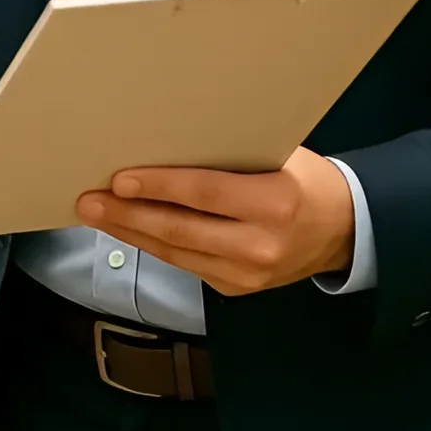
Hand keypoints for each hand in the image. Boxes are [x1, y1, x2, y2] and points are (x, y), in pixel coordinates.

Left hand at [75, 148, 355, 296]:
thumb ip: (227, 157)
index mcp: (275, 203)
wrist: (342, 230)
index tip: (118, 179)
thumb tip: (162, 141)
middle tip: (88, 200)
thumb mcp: (276, 155)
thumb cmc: (303, 178)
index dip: (159, 186)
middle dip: (128, 216)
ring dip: (131, 233)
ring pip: (176, 253)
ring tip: (96, 214)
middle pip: (180, 230)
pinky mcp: (237, 289)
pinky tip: (128, 230)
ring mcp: (248, 275)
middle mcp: (261, 245)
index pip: (205, 193)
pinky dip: (153, 247)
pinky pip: (186, 265)